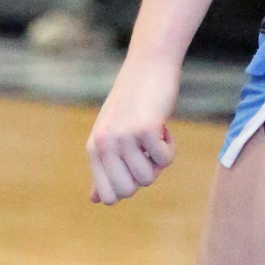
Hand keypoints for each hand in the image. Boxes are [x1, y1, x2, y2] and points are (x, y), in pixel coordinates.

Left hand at [86, 55, 179, 204]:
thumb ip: (103, 166)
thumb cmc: (132, 100)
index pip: (108, 196)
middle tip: (146, 150)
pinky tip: (162, 126)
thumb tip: (95, 199)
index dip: (128, 186)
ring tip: (154, 134)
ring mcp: (123, 136)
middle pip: (129, 191)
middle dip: (144, 175)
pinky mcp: (145, 128)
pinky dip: (170, 147)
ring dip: (158, 160)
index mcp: (93, 148)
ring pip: (148, 178)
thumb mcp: (111, 133)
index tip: (134, 164)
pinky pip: (165, 160)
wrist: (148, 64)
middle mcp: (104, 144)